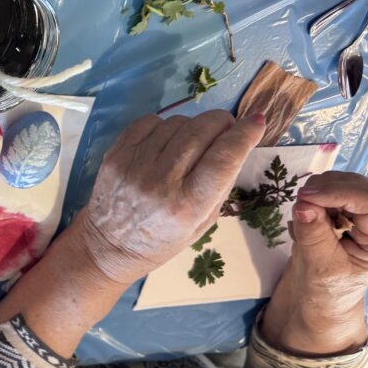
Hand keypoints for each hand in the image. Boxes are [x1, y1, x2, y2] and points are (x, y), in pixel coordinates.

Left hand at [70, 110, 266, 284]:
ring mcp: (133, 166)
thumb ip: (222, 182)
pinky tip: (168, 141)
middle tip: (226, 129)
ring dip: (193, 125)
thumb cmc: (162, 239)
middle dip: (221, 122)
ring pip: (176, 123)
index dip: (245, 135)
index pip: (224, 158)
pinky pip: (148, 122)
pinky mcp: (115, 155)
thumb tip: (239, 140)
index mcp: (186, 206)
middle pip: (201, 131)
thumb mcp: (203, 222)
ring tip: (194, 142)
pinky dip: (164, 125)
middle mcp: (159, 183)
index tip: (257, 122)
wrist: (110, 245)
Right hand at [262, 171, 367, 354]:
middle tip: (299, 206)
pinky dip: (312, 200)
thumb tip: (303, 206)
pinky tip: (308, 223)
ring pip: (341, 182)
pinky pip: (328, 189)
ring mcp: (362, 213)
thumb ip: (313, 236)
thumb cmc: (326, 290)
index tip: (306, 197)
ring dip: (317, 195)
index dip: (339, 194)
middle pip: (357, 186)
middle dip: (326, 190)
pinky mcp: (347, 209)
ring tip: (305, 223)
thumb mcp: (320, 268)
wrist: (321, 299)